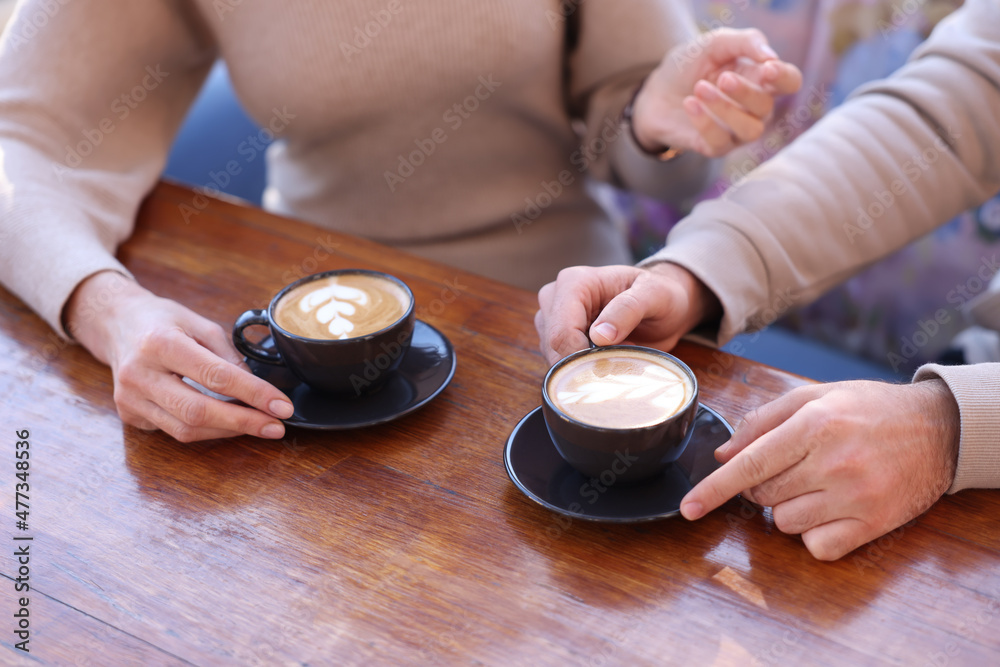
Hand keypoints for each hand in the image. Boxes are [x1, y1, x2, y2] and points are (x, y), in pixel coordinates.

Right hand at [65, 271, 293, 441]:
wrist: (116, 325)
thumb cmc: (162, 321)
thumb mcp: (199, 323)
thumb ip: (228, 355)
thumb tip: (255, 389)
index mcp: (160, 343)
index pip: (215, 376)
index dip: (254, 394)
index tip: (282, 406)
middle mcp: (140, 374)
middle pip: (198, 411)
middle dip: (244, 422)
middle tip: (277, 426)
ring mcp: (130, 399)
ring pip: (186, 429)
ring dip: (229, 431)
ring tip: (259, 426)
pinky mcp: (129, 415)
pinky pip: (174, 431)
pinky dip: (207, 430)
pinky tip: (227, 423)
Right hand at [535, 262, 719, 364]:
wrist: (659, 305)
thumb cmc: (658, 295)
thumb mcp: (654, 295)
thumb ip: (628, 310)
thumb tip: (600, 336)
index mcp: (573, 282)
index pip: (562, 332)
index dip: (582, 356)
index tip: (613, 360)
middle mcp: (554, 297)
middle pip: (554, 347)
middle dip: (585, 361)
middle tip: (619, 354)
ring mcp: (552, 318)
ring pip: (554, 357)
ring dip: (585, 364)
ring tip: (616, 351)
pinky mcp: (555, 337)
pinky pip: (560, 363)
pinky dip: (583, 367)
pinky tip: (606, 357)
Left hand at [633, 28, 802, 156]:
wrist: (655, 92)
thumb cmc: (689, 66)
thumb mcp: (714, 44)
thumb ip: (746, 42)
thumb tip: (772, 57)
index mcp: (760, 79)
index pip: (790, 82)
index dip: (785, 77)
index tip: (767, 69)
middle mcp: (754, 108)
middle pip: (768, 106)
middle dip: (746, 92)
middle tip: (722, 77)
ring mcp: (736, 130)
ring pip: (750, 130)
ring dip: (726, 109)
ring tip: (700, 89)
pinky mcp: (715, 147)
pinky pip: (721, 142)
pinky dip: (706, 122)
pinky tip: (690, 104)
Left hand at [680, 380, 960, 559]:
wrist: (938, 429)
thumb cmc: (868, 408)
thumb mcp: (815, 396)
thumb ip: (763, 420)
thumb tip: (722, 453)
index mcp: (814, 424)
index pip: (750, 464)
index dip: (714, 489)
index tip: (689, 508)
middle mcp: (834, 462)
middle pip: (763, 494)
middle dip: (763, 484)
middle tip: (792, 466)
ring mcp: (855, 497)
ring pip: (786, 523)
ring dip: (788, 508)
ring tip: (816, 483)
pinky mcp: (874, 524)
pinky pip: (818, 546)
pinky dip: (814, 534)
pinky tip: (831, 509)